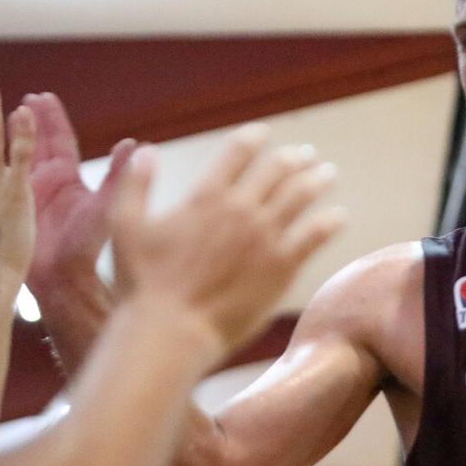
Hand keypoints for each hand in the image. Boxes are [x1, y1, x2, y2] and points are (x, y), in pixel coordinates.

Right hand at [23, 90, 136, 294]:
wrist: (63, 277)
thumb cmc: (87, 245)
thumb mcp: (105, 205)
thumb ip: (117, 175)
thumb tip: (135, 143)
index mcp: (68, 177)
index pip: (59, 139)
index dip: (51, 117)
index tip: (42, 96)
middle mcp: (46, 181)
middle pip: (33, 140)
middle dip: (24, 116)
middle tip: (12, 94)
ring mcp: (25, 193)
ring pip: (11, 153)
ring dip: (1, 130)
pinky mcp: (8, 205)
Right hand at [108, 130, 342, 353]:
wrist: (171, 331)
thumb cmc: (142, 284)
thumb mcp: (125, 226)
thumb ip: (135, 184)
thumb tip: (144, 150)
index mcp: (206, 195)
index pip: (238, 152)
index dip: (254, 138)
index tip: (264, 134)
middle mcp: (240, 209)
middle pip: (277, 169)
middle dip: (293, 158)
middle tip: (305, 155)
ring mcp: (265, 237)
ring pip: (301, 196)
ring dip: (317, 180)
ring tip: (328, 174)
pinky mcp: (282, 267)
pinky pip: (314, 236)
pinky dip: (329, 222)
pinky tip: (339, 217)